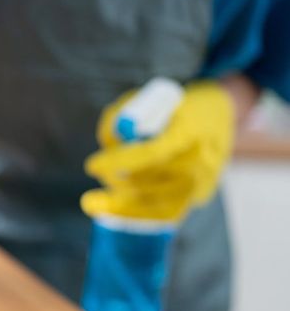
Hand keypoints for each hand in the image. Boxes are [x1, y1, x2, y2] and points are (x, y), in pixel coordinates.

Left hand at [82, 81, 233, 221]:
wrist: (219, 114)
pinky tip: (112, 208)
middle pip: (149, 181)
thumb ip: (121, 117)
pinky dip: (137, 212)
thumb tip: (108, 142)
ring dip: (122, 198)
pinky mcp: (201, 194)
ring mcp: (202, 180)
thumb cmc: (175, 105)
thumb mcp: (147, 98)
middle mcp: (200, 159)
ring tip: (104, 190)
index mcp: (190, 130)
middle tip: (94, 177)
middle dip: (113, 181)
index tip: (91, 166)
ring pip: (153, 202)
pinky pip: (165, 213)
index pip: (152, 152)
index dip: (119, 161)